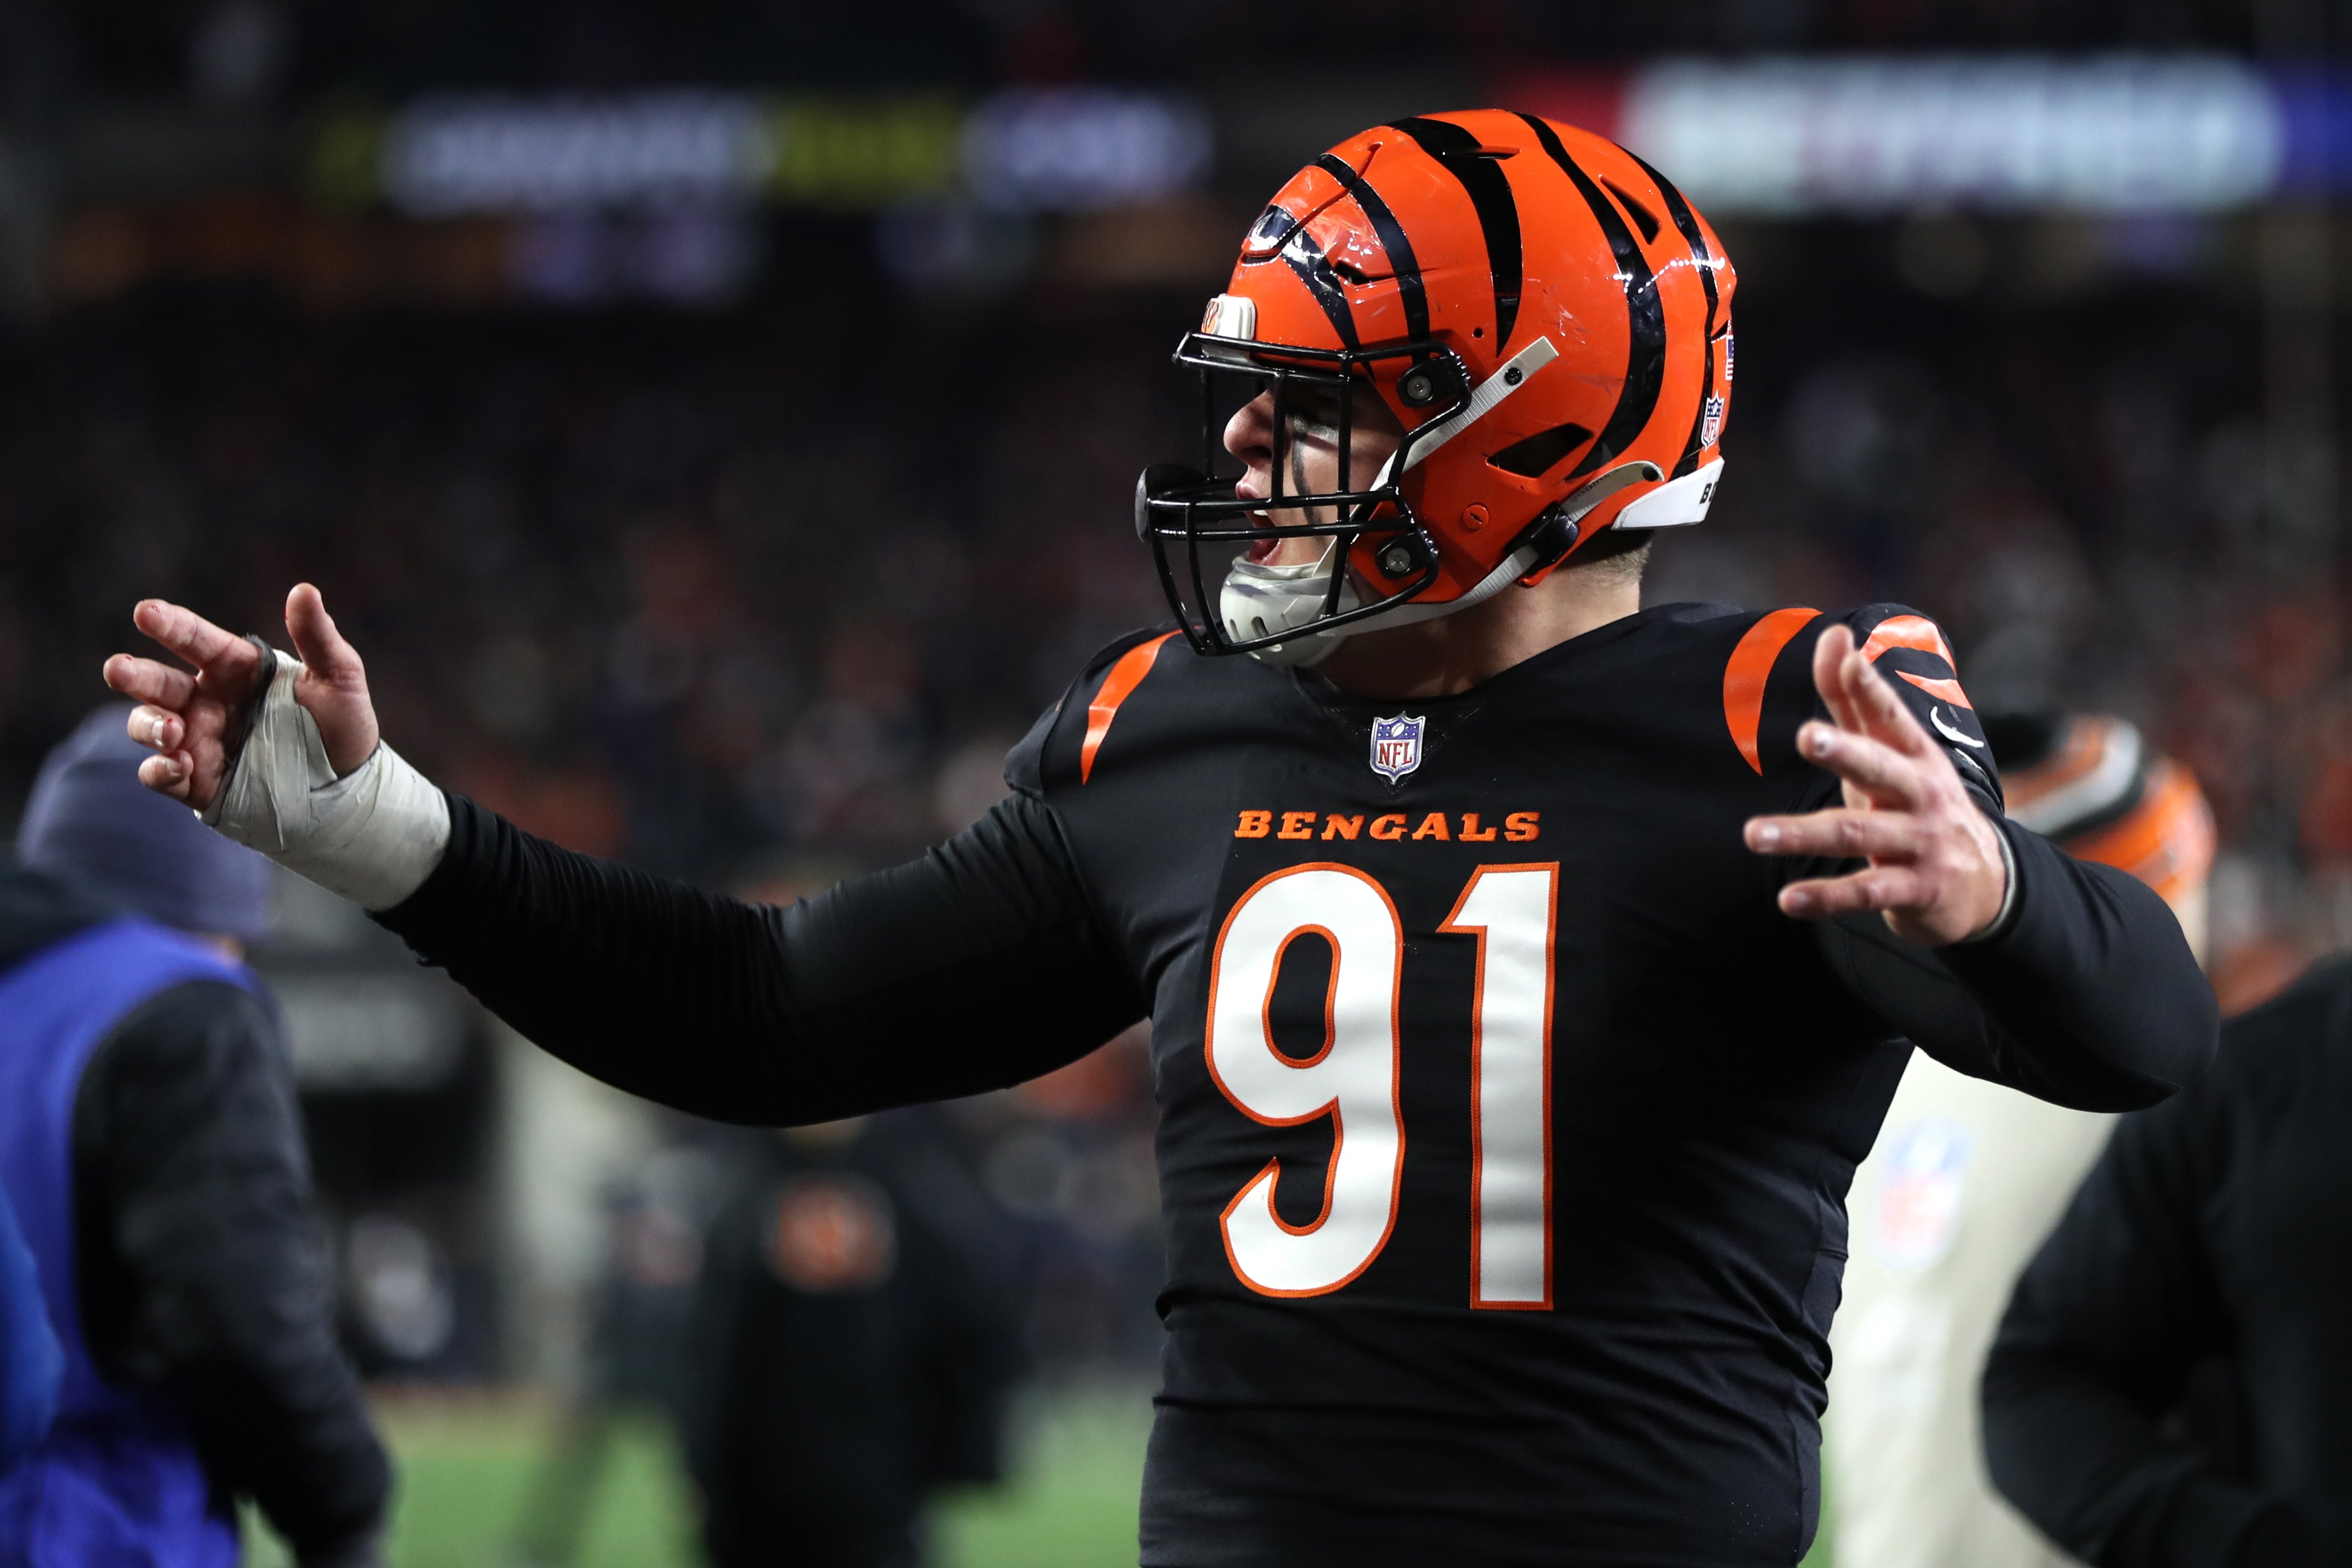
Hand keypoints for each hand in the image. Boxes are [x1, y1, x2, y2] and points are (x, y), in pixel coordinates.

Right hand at [102, 584, 379, 810]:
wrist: (348, 789)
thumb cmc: (342, 726)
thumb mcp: (339, 679)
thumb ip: (318, 638)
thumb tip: (305, 590)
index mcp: (235, 669)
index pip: (194, 640)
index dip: (169, 625)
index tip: (146, 612)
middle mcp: (208, 701)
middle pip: (156, 682)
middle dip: (133, 674)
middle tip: (118, 668)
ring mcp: (198, 740)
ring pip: (148, 725)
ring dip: (149, 725)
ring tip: (172, 730)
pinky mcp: (198, 781)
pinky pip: (160, 774)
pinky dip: (160, 770)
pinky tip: (177, 766)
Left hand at [1741, 623, 2007, 946]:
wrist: (1986, 884)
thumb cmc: (1917, 803)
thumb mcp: (1891, 753)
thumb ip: (1855, 700)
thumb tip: (1834, 634)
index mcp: (1915, 756)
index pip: (1891, 716)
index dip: (1869, 688)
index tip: (1846, 658)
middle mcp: (1921, 795)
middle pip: (1880, 769)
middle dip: (1845, 752)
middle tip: (1806, 735)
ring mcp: (1921, 844)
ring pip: (1857, 835)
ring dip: (1803, 833)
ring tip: (1752, 834)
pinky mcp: (1915, 890)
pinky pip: (1866, 893)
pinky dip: (1826, 897)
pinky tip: (1787, 900)